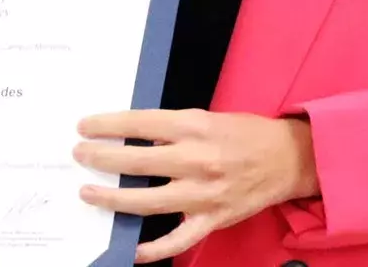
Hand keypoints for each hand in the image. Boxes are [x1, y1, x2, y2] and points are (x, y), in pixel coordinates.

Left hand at [72, 109, 318, 262]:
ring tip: (89, 194)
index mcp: (196, 127)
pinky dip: (154, 248)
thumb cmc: (246, 134)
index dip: (108, 125)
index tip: (85, 126)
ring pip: (148, 201)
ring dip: (114, 198)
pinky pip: (178, 239)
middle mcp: (197, 160)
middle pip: (138, 161)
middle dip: (102, 158)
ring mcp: (203, 194)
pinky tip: (132, 249)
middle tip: (80, 155)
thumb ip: (173, 128)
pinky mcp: (212, 219)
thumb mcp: (208, 118)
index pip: (141, 124)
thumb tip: (135, 136)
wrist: (288, 159)